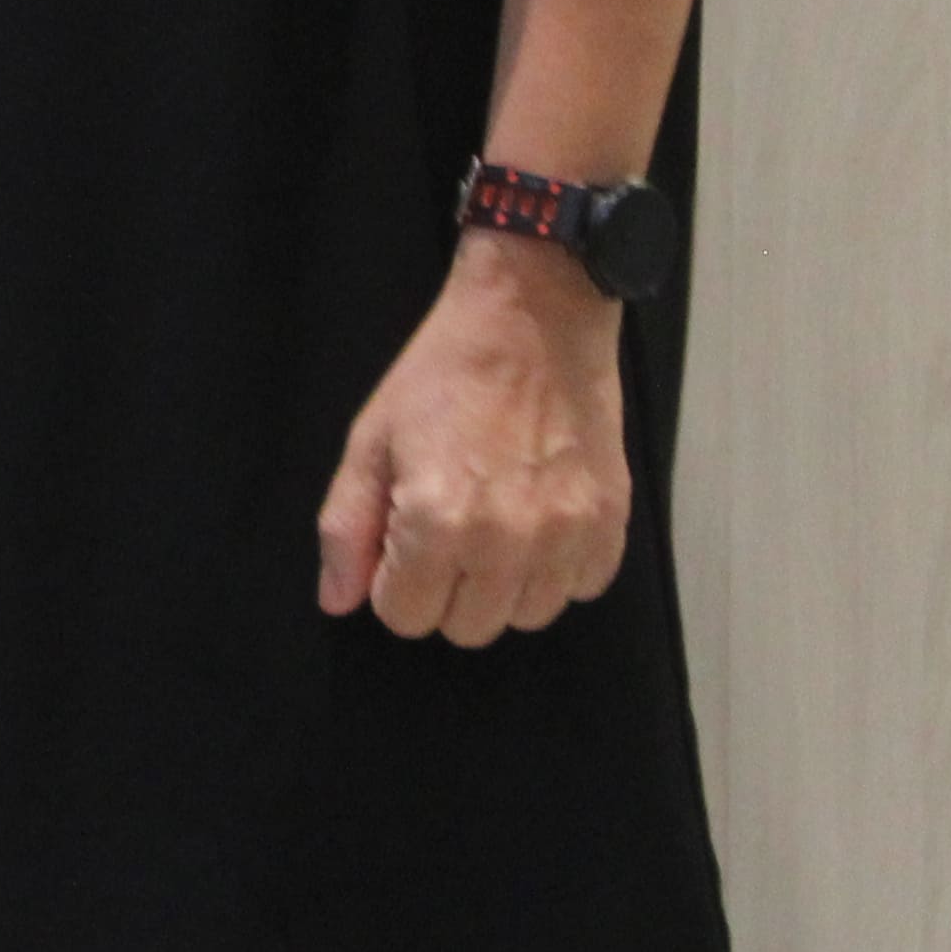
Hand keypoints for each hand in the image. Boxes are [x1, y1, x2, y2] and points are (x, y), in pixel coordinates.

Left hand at [317, 236, 636, 645]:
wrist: (533, 323)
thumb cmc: (442, 377)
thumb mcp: (369, 440)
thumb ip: (347, 528)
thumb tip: (339, 600)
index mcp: (438, 521)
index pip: (406, 617)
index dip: (393, 582)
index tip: (400, 539)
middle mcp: (508, 543)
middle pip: (467, 628)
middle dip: (443, 590)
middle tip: (444, 529)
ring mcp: (567, 537)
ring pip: (526, 617)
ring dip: (502, 586)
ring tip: (492, 524)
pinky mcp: (611, 525)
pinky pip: (580, 589)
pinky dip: (556, 569)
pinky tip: (537, 520)